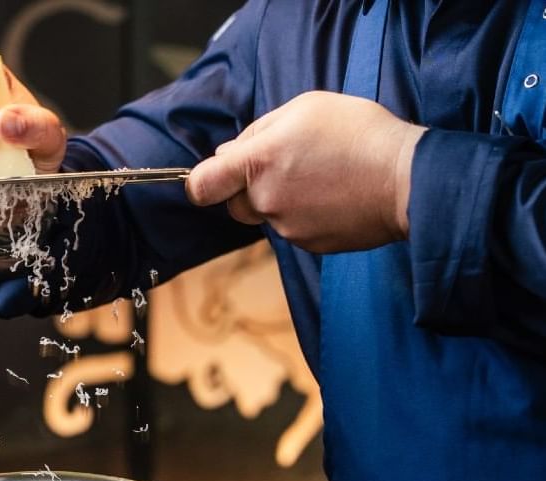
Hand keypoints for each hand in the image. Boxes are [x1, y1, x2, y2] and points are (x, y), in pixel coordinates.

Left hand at [186, 91, 426, 252]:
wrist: (407, 179)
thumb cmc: (358, 133)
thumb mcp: (303, 108)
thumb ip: (256, 132)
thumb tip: (227, 154)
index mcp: (258, 162)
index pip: (202, 185)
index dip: (200, 183)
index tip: (209, 179)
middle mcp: (267, 200)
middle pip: (234, 205)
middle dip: (248, 189)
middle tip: (285, 167)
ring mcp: (288, 227)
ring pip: (267, 216)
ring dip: (280, 200)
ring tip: (319, 177)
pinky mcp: (309, 245)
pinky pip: (293, 229)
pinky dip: (304, 215)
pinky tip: (332, 196)